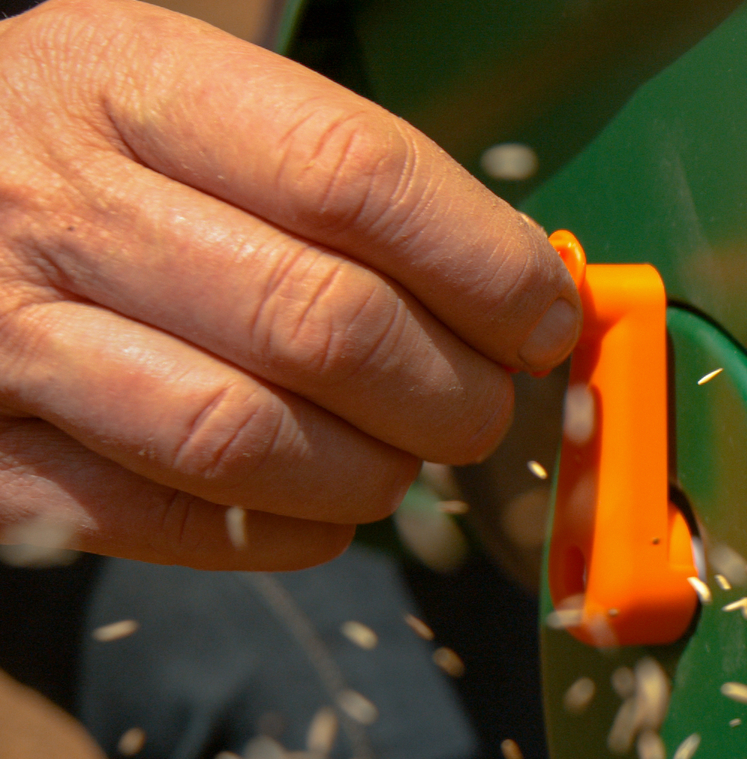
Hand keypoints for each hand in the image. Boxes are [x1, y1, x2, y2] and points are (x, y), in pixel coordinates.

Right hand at [0, 0, 576, 569]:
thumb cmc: (73, 150)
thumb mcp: (178, 97)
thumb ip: (333, 174)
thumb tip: (521, 286)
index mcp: (128, 84)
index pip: (358, 179)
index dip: (486, 265)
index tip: (543, 315)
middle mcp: (57, 205)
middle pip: (323, 321)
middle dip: (452, 389)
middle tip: (483, 405)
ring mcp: (4, 335)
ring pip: (245, 437)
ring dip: (370, 473)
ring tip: (402, 458)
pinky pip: (158, 524)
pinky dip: (277, 536)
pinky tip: (318, 511)